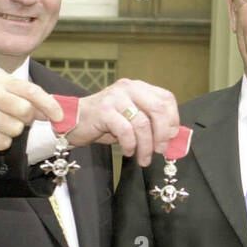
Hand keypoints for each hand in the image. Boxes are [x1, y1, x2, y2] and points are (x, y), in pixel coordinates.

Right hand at [0, 73, 61, 150]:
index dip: (48, 104)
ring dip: (12, 132)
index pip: (30, 90)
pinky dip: (1, 142)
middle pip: (25, 111)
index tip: (59, 116)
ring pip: (15, 128)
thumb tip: (52, 110)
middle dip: (26, 120)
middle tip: (17, 120)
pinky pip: (3, 142)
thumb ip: (24, 96)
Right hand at [64, 78, 178, 166]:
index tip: (172, 137)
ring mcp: (116, 98)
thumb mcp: (131, 119)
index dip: (173, 119)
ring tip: (144, 158)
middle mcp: (128, 88)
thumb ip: (150, 123)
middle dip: (163, 134)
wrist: (74, 121)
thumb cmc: (105, 122)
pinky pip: (126, 131)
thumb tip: (172, 139)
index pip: (166, 99)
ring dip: (146, 146)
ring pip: (142, 123)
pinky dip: (131, 145)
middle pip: (158, 109)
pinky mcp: (104, 111)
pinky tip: (129, 151)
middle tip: (161, 150)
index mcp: (138, 87)